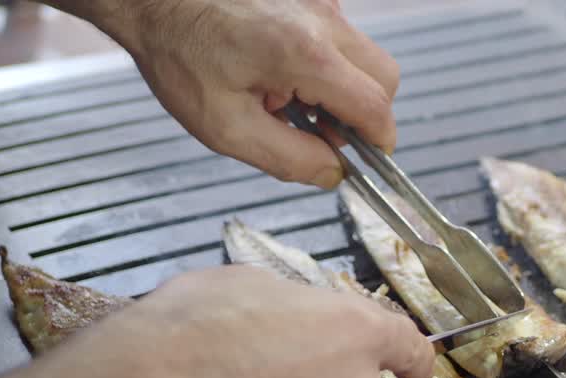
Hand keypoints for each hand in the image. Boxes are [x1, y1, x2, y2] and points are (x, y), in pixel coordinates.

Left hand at [60, 0, 398, 188]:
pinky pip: (339, 36)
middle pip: (385, 76)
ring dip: (343, 87)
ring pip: (364, 55)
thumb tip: (333, 173)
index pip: (376, 106)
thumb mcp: (227, 128)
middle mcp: (322, 20)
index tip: (368, 160)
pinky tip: (281, 73)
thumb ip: (289, 158)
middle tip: (323, 132)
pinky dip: (326, 63)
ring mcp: (318, 1)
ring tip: (290, 100)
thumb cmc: (180, 55)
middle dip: (366, 113)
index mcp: (306, 55)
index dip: (378, 142)